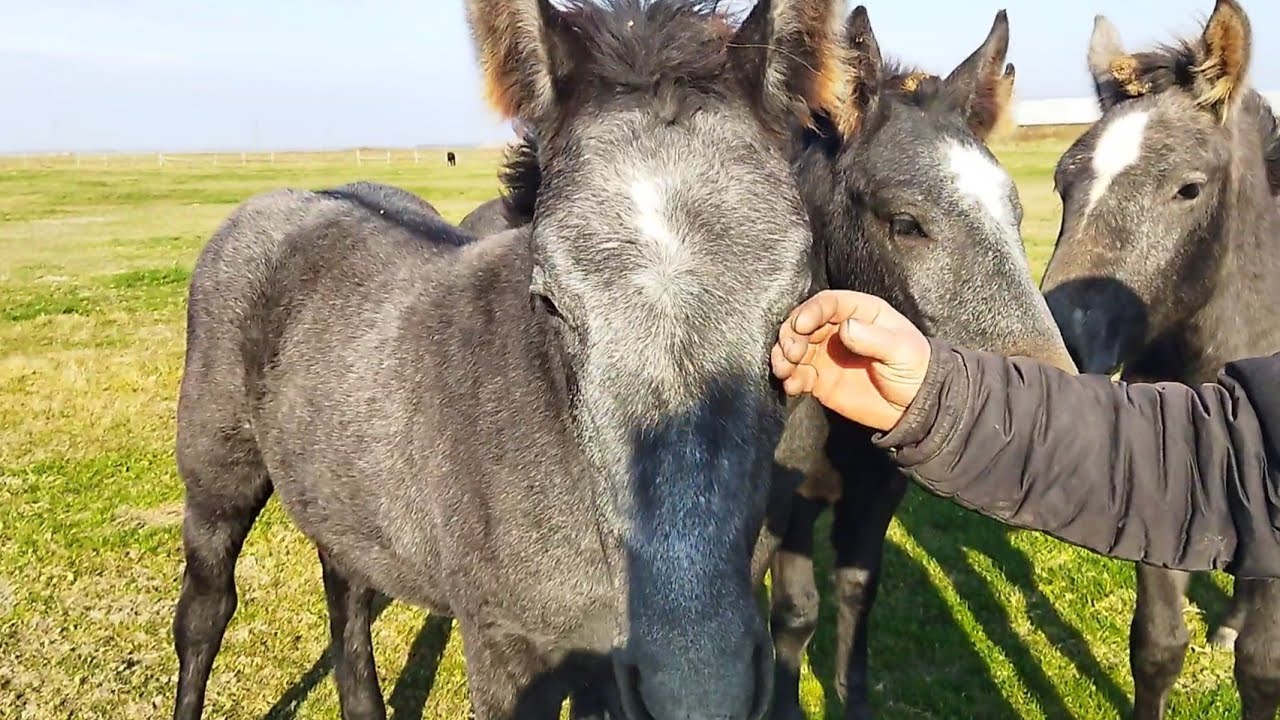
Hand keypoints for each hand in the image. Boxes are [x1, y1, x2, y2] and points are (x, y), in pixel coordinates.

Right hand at [771, 290, 931, 430]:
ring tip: (784, 370)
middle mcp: (837, 328)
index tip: (801, 326)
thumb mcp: (901, 350)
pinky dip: (789, 378)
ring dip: (783, 356)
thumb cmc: (915, 369)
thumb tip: (845, 327)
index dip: (810, 312)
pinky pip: (797, 374)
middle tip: (792, 354)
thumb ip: (873, 338)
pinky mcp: (819, 378)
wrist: (914, 407)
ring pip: (794, 347)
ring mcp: (826, 354)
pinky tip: (792, 386)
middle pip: (803, 323)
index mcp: (859, 312)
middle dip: (791, 335)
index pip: (827, 303)